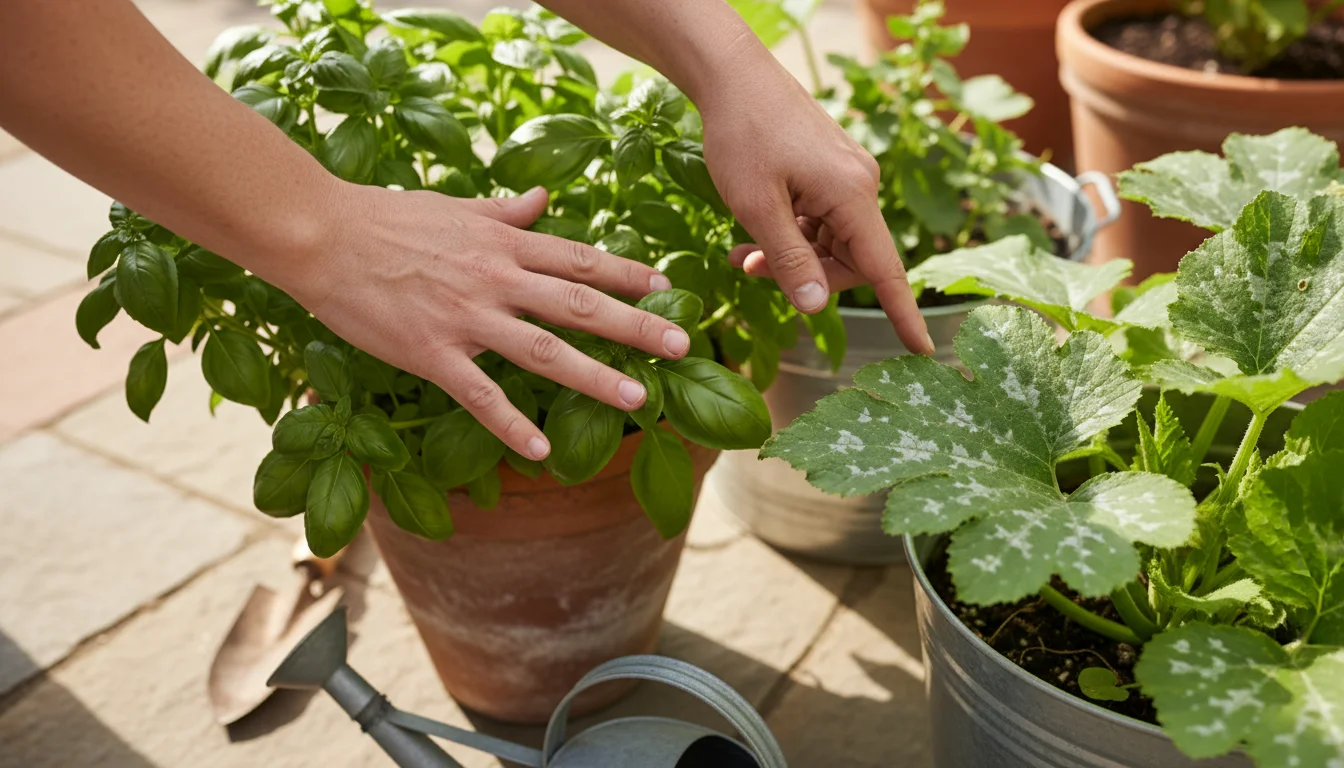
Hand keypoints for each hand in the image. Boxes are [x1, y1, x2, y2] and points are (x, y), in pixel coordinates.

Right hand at [294, 184, 689, 460]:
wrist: (321, 234)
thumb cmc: (387, 218)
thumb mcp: (454, 207)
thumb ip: (503, 211)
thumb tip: (541, 200)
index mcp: (504, 242)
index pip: (580, 259)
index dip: (627, 273)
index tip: (666, 285)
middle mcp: (496, 278)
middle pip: (580, 304)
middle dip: (636, 325)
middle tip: (680, 345)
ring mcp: (466, 318)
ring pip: (544, 351)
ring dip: (595, 376)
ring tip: (638, 398)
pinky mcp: (431, 354)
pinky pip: (479, 396)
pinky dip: (511, 425)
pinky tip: (542, 450)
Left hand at [696, 46, 933, 354]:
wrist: (734, 75)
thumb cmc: (742, 135)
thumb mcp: (757, 206)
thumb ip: (789, 260)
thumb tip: (818, 308)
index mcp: (851, 196)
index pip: (885, 270)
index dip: (903, 314)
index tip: (923, 351)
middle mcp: (859, 186)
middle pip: (850, 260)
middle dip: (805, 276)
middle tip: (749, 268)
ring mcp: (846, 176)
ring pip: (830, 242)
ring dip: (791, 255)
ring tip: (742, 253)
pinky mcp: (831, 170)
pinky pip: (820, 219)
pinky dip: (791, 232)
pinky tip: (755, 232)